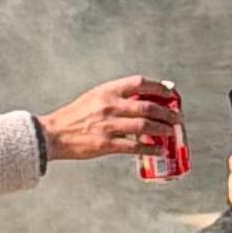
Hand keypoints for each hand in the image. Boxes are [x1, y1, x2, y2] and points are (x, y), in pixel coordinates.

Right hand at [40, 78, 182, 161]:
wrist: (53, 134)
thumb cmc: (75, 116)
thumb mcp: (94, 97)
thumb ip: (116, 96)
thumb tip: (143, 99)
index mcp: (107, 91)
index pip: (139, 83)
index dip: (158, 87)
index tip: (170, 93)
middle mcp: (109, 106)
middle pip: (147, 106)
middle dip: (167, 112)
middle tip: (177, 117)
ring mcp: (108, 125)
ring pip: (144, 126)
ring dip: (163, 130)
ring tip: (171, 132)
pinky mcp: (106, 144)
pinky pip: (134, 146)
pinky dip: (150, 148)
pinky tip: (158, 149)